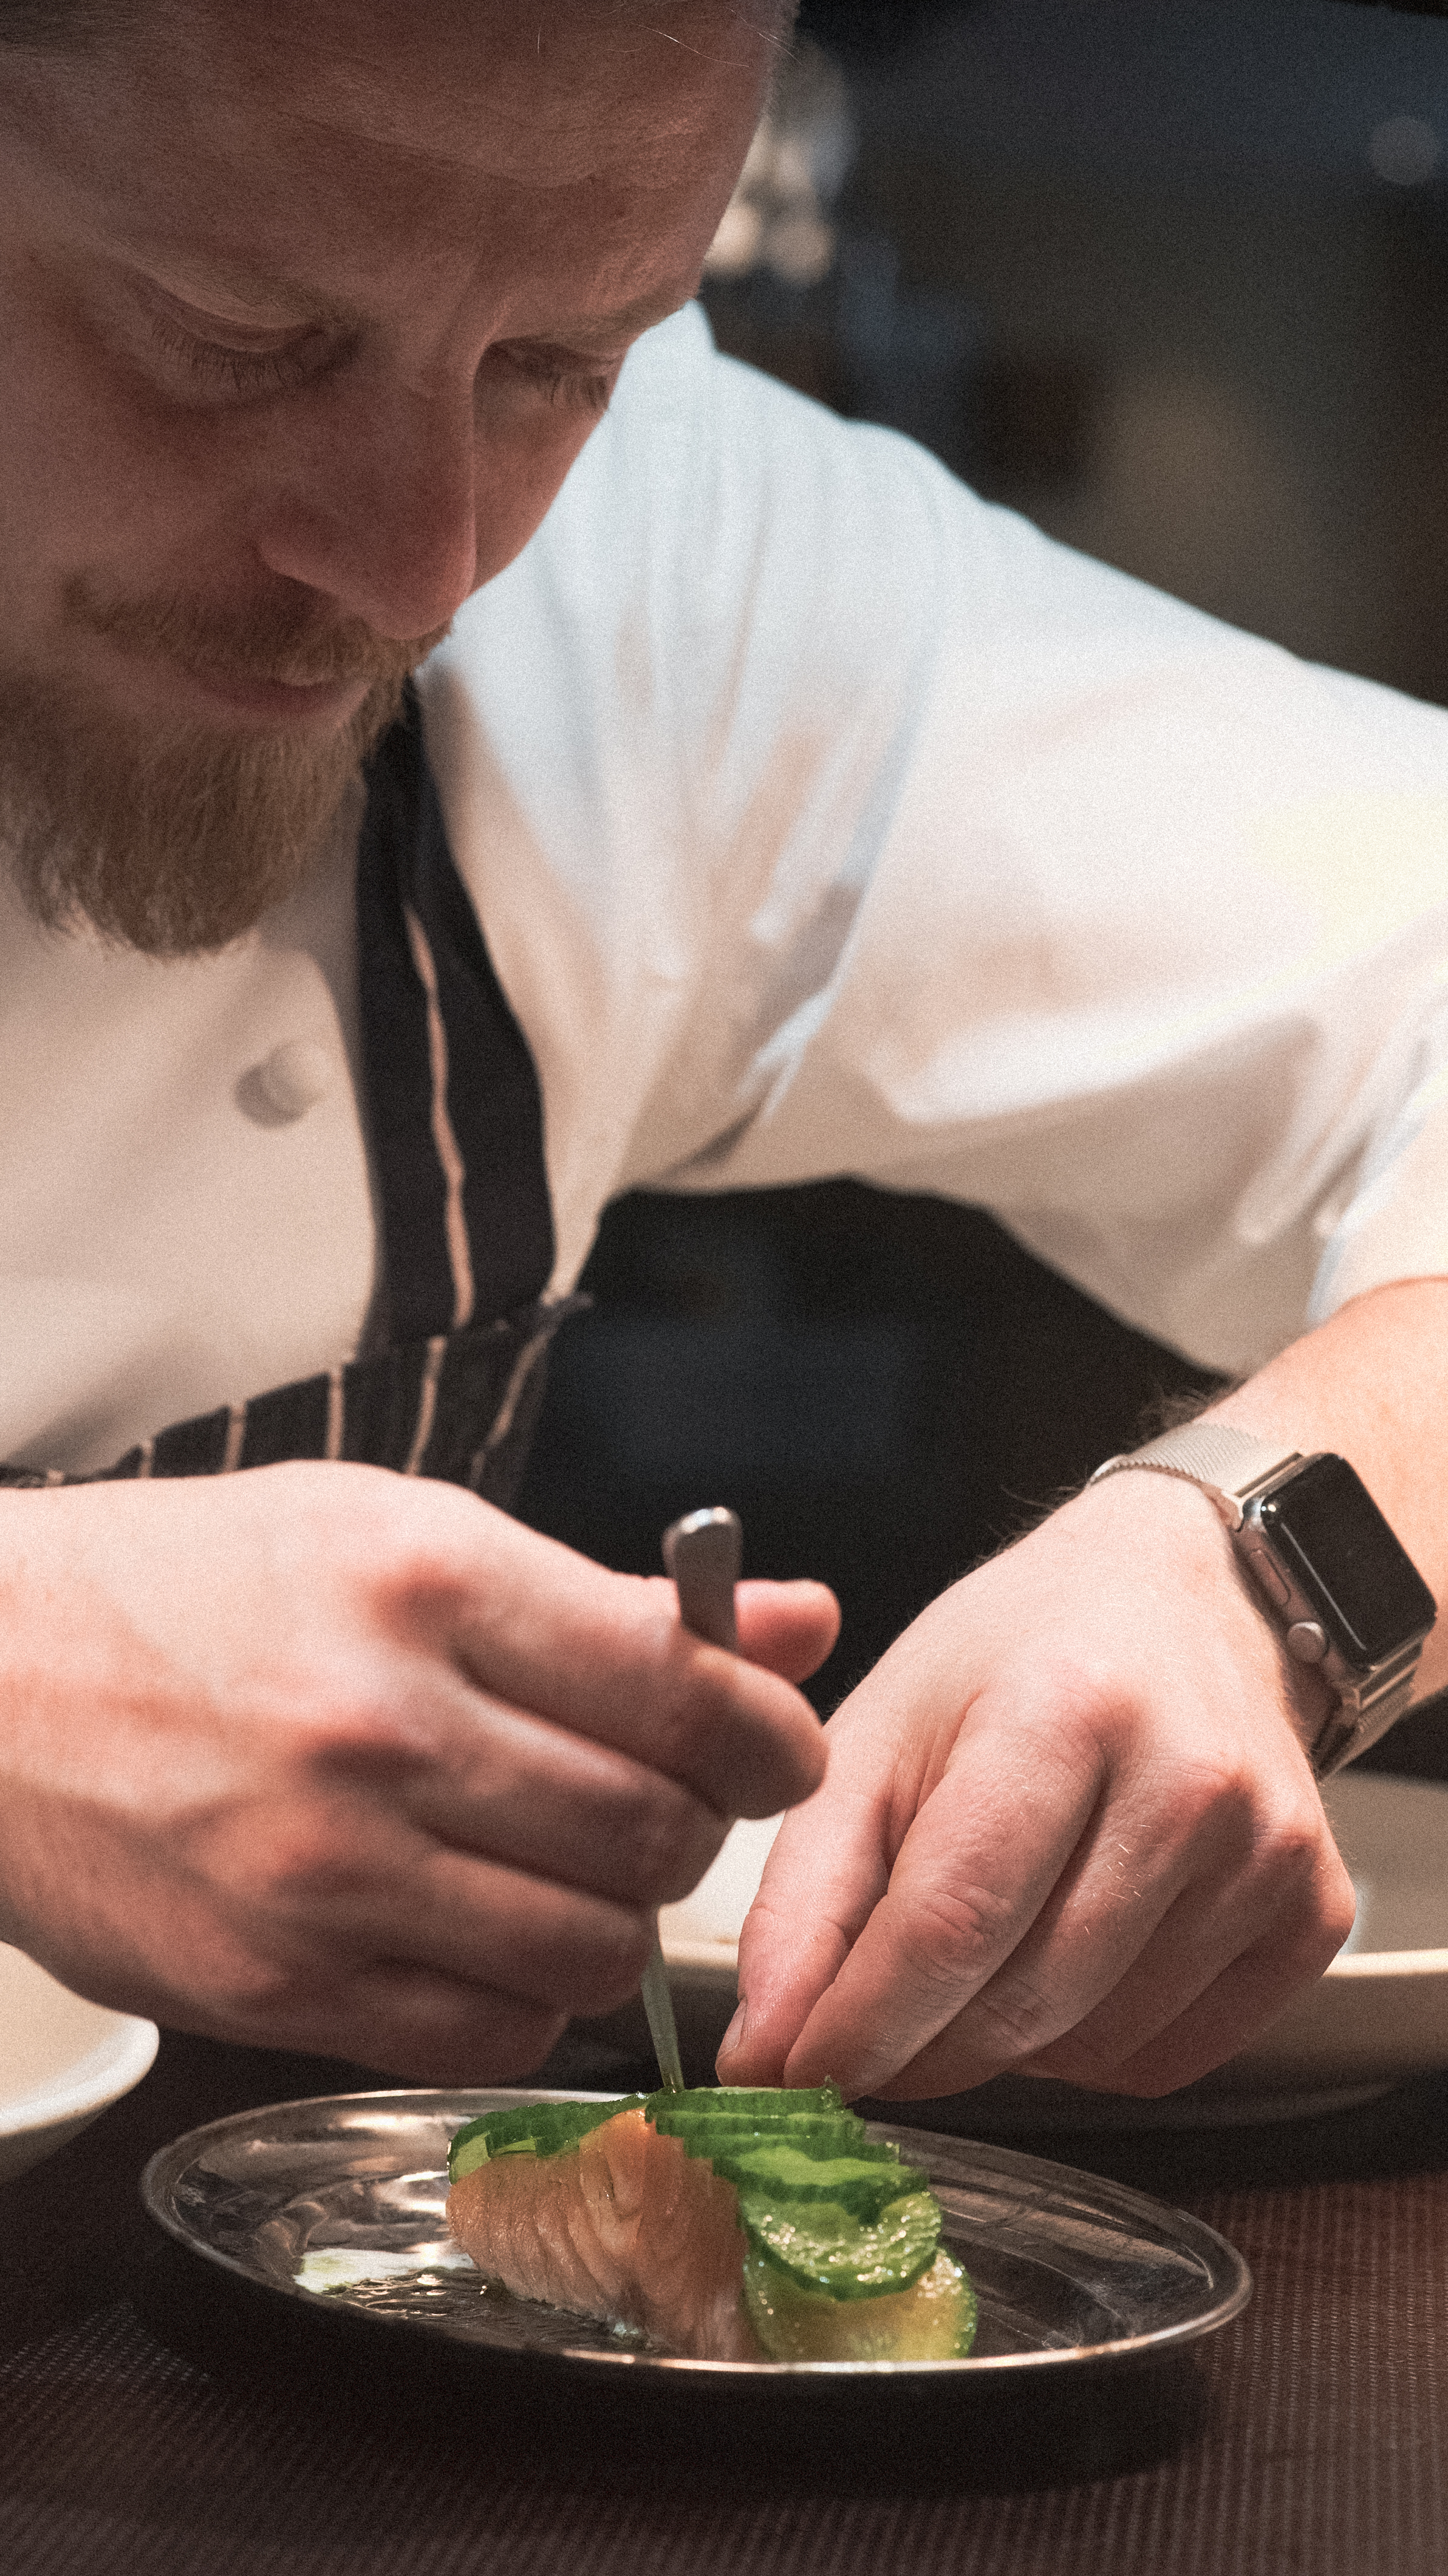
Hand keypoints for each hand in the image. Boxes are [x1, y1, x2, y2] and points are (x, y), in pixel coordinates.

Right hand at [0, 1464, 834, 2080]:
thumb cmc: (195, 1587)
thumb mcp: (404, 1533)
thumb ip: (614, 1603)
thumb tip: (800, 1624)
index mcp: (425, 1583)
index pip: (683, 1690)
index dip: (769, 1736)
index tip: (773, 1748)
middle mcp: (379, 1729)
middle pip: (655, 1835)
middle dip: (691, 1830)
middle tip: (654, 1802)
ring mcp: (322, 1873)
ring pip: (591, 1953)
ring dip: (613, 1921)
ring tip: (556, 1865)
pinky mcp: (272, 1987)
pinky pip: (488, 2036)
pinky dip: (523, 1998)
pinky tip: (481, 1932)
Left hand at [719, 1471, 1353, 2101]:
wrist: (1184, 1596)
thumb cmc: (1022, 1657)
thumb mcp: (880, 1730)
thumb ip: (807, 1892)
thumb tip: (764, 2051)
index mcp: (1064, 1709)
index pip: (949, 1924)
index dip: (858, 2026)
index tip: (789, 2073)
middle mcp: (1186, 1780)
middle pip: (1021, 2001)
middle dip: (914, 2048)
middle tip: (861, 2030)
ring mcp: (1267, 1851)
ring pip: (1090, 2046)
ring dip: (999, 2045)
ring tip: (978, 1952)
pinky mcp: (1313, 1910)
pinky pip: (1167, 2057)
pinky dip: (1087, 2045)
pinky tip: (1064, 1958)